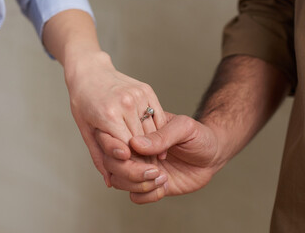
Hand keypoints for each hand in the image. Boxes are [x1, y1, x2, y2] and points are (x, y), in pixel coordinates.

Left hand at [66, 51, 166, 183]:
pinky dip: (160, 132)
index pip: (128, 149)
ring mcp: (138, 95)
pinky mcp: (147, 90)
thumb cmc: (83, 101)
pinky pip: (159, 117)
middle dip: (145, 160)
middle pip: (143, 141)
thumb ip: (99, 156)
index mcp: (108, 115)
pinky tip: (158, 143)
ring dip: (154, 148)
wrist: (90, 71)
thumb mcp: (85, 129)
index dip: (134, 166)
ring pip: (153, 131)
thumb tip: (110, 181)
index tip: (137, 176)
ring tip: (153, 160)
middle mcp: (125, 104)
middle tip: (148, 173)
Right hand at [97, 112, 223, 203]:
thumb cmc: (199, 135)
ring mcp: (139, 168)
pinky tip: (163, 186)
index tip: (127, 154)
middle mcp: (134, 151)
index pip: (111, 138)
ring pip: (119, 181)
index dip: (112, 147)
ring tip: (161, 176)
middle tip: (154, 169)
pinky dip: (147, 195)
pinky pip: (135, 197)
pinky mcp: (148, 185)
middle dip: (128, 170)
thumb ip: (161, 135)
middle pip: (111, 163)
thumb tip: (135, 144)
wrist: (212, 154)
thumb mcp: (184, 128)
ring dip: (138, 184)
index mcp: (137, 131)